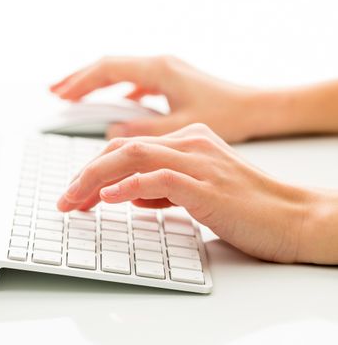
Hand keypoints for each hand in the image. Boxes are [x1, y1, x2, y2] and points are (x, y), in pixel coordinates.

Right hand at [50, 56, 259, 142]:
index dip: (81, 83)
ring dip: (97, 85)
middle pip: (108, 67)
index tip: (60, 96)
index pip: (108, 71)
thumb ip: (143, 130)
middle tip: (56, 92)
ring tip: (75, 97)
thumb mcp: (181, 127)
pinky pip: (135, 84)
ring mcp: (166, 73)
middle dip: (80, 80)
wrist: (259, 108)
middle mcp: (160, 66)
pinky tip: (115, 105)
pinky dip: (117, 93)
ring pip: (120, 74)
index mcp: (159, 70)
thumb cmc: (229, 114)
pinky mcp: (172, 83)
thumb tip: (112, 132)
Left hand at [57, 123, 337, 263]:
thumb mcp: (195, 191)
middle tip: (65, 200)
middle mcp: (189, 143)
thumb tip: (127, 195)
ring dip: (95, 179)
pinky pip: (159, 178)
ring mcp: (198, 161)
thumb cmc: (245, 206)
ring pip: (133, 156)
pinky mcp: (206, 185)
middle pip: (122, 148)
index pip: (127, 147)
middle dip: (85, 173)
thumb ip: (162, 187)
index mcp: (187, 140)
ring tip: (74, 200)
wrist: (291, 217)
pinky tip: (108, 198)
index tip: (75, 192)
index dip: (94, 168)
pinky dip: (129, 187)